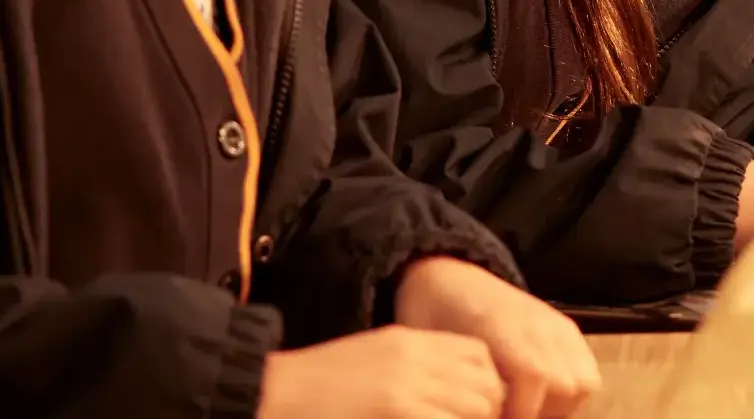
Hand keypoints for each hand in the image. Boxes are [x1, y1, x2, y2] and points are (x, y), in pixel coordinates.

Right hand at [259, 325, 505, 418]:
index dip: (485, 388)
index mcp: (406, 341)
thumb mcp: (369, 364)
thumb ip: (410, 372)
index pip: (478, 356)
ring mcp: (407, 386)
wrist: (266, 393)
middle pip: (486, 385)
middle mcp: (414, 358)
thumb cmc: (312, 390)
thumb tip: (447, 401)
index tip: (471, 414)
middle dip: (487, 415)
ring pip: (479, 407)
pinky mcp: (397, 409)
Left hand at [394, 257, 599, 418]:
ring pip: (585, 382)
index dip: (522, 410)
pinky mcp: (567, 329)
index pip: (535, 373)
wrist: (447, 278)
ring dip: (560, 406)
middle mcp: (536, 320)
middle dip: (540, 413)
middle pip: (568, 385)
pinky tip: (538, 394)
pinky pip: (588, 371)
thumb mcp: (428, 345)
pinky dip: (570, 391)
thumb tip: (468, 410)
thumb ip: (453, 378)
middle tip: (509, 414)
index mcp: (498, 321)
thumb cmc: (432, 317)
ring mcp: (556, 323)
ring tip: (525, 406)